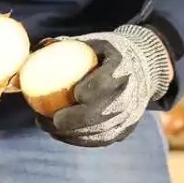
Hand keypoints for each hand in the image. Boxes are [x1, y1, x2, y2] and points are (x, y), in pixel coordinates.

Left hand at [39, 24, 173, 147]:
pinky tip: (61, 135)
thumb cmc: (109, 52)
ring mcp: (131, 114)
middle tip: (49, 119)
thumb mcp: (94, 42)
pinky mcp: (127, 128)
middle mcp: (130, 93)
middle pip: (100, 114)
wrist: (144, 65)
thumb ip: (67, 44)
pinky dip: (80, 140)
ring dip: (71, 134)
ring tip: (47, 127)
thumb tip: (39, 47)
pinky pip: (102, 140)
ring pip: (99, 132)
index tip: (72, 94)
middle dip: (71, 121)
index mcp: (122, 67)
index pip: (105, 84)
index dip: (88, 92)